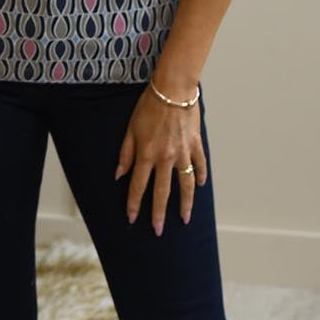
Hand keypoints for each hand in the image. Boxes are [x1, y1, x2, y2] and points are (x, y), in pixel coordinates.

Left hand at [115, 87, 206, 234]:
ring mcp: (183, 152)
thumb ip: (125, 154)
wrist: (174, 89)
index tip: (132, 219)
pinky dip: (201, 175)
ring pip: (186, 184)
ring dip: (185, 203)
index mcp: (147, 155)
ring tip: (184, 218)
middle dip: (158, 214)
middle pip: (162, 192)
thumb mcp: (130, 129)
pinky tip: (200, 186)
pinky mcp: (196, 144)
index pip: (138, 186)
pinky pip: (200, 164)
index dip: (134, 204)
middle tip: (159, 230)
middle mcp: (166, 158)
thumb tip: (118, 175)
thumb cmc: (149, 106)